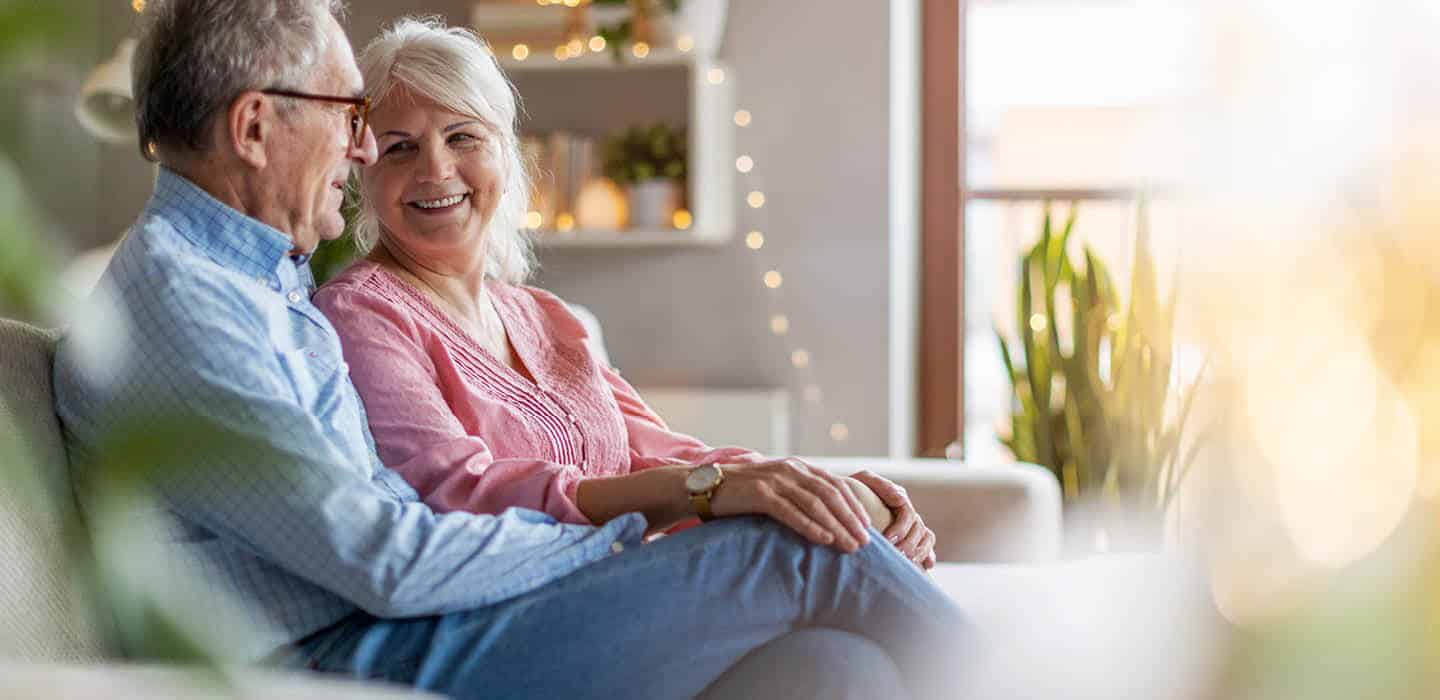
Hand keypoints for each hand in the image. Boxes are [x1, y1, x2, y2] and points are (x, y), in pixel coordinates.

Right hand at [708, 458, 872, 552]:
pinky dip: (810, 526)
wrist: (704, 488)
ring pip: (815, 503)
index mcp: (797, 467)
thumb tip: (825, 520)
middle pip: (830, 494)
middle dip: (850, 519)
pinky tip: (824, 540)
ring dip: (836, 526)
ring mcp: (775, 479)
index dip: (854, 505)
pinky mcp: (760, 493)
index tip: (867, 527)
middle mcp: (790, 469)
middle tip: (865, 542)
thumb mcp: (775, 490)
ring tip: (850, 545)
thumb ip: (798, 497)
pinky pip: (791, 511)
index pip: (835, 485)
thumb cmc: (742, 495)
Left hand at [849, 470, 935, 569]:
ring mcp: (913, 526)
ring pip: (926, 538)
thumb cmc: (855, 488)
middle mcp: (909, 512)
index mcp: (899, 498)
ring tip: (906, 562)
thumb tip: (900, 498)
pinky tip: (924, 566)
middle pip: (918, 529)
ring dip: (919, 552)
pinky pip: (927, 547)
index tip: (888, 539)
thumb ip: (881, 485)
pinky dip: (928, 556)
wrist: (847, 500)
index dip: (900, 528)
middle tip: (896, 555)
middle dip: (908, 544)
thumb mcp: (865, 479)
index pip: (908, 514)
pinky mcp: (913, 539)